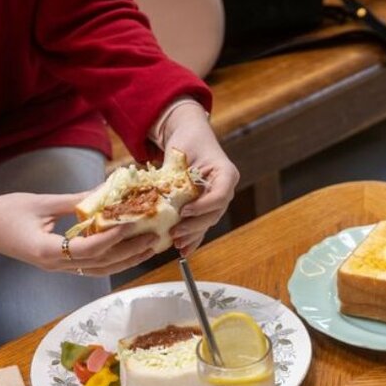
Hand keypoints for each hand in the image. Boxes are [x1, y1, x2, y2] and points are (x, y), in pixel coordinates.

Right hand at [0, 191, 157, 275]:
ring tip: (149, 246)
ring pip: (100, 269)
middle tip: (153, 238)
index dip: (111, 239)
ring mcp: (59, 267)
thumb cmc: (5, 212)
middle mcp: (55, 264)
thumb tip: (106, 190)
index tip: (131, 226)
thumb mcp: (42, 202)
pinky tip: (130, 249)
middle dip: (130, 252)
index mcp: (47, 251)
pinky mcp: (61, 264)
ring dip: (127, 259)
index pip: (87, 250)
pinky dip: (114, 258)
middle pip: (101, 263)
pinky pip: (93, 265)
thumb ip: (75, 200)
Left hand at [162, 103, 239, 255]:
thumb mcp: (182, 152)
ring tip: (178, 244)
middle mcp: (226, 189)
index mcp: (226, 174)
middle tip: (176, 233)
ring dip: (193, 235)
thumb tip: (159, 199)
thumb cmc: (187, 140)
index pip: (220, 196)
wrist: (190, 136)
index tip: (185, 211)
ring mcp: (217, 199)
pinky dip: (194, 237)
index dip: (203, 206)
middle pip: (214, 213)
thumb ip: (177, 175)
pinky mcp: (206, 206)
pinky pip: (202, 224)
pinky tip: (184, 250)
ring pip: (208, 222)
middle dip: (195, 226)